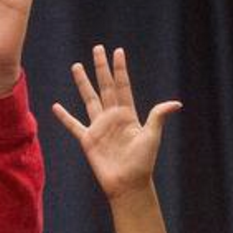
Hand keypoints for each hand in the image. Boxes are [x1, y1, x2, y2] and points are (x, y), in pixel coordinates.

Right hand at [51, 46, 180, 200]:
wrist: (127, 183)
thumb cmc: (142, 162)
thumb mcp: (152, 136)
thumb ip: (157, 117)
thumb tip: (176, 103)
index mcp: (128, 114)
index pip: (123, 86)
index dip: (120, 69)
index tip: (118, 51)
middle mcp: (113, 117)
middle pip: (105, 86)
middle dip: (101, 68)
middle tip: (97, 48)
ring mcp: (99, 127)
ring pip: (89, 99)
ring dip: (83, 83)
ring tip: (77, 66)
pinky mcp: (88, 140)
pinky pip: (74, 125)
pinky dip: (64, 117)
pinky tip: (56, 107)